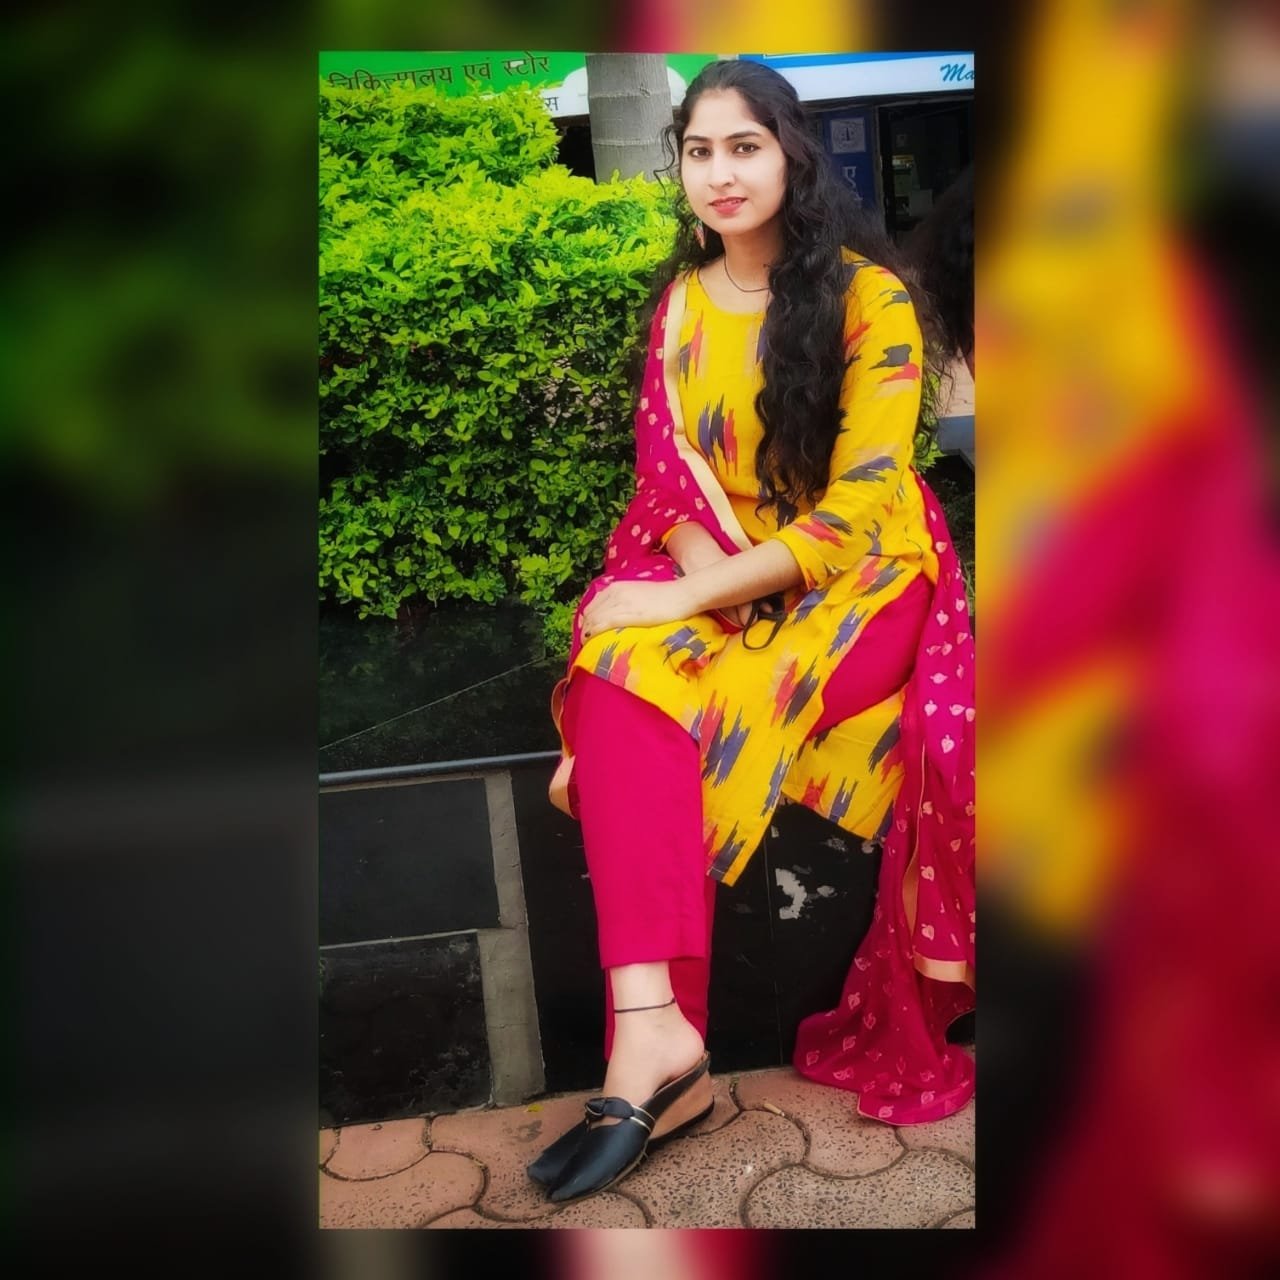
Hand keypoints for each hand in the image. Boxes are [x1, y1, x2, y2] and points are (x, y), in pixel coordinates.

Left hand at [580, 579, 695, 639]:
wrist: (681, 596)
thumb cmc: (665, 596)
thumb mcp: (639, 593)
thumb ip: (625, 600)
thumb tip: (618, 613)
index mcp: (617, 587)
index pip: (593, 604)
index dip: (587, 619)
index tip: (587, 630)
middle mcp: (616, 592)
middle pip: (591, 612)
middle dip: (585, 627)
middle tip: (585, 641)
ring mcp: (621, 603)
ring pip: (595, 619)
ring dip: (587, 632)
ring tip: (587, 644)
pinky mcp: (628, 614)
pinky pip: (604, 624)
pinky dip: (595, 633)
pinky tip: (592, 641)